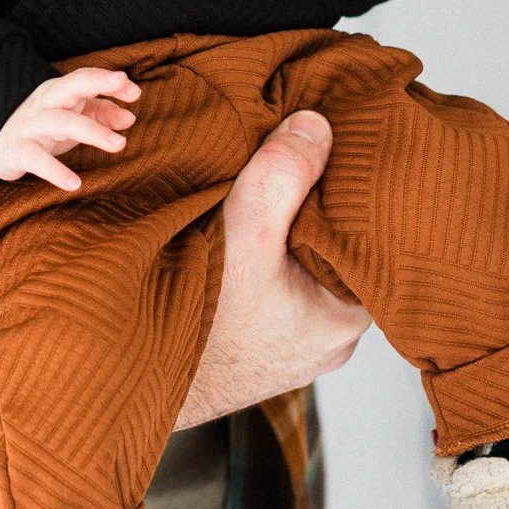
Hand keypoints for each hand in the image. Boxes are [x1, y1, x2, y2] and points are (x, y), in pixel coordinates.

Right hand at [0, 68, 140, 190]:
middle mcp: (45, 104)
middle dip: (99, 84)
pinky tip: (75, 183)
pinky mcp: (18, 152)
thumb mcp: (70, 117)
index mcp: (58, 93)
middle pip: (72, 87)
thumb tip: (130, 117)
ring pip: (62, 122)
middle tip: (132, 94)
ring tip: (119, 145)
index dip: (109, 81)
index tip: (135, 92)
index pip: (84, 79)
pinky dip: (55, 171)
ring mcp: (30, 127)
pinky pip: (37, 160)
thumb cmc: (41, 128)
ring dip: (92, 131)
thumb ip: (100, 114)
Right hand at [174, 110, 369, 426]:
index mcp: (350, 313)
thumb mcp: (245, 233)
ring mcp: (297, 344)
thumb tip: (317, 124)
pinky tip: (242, 238)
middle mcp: (332, 335)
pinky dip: (264, 261)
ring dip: (285, 236)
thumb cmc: (199, 326)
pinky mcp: (264, 346)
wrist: (138, 383)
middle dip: (315, 208)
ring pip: (303, 268)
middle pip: (334, 248)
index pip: (370, 234)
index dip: (352, 190)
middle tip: (297, 160)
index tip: (335, 150)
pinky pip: (277, 288)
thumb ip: (283, 173)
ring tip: (267, 194)